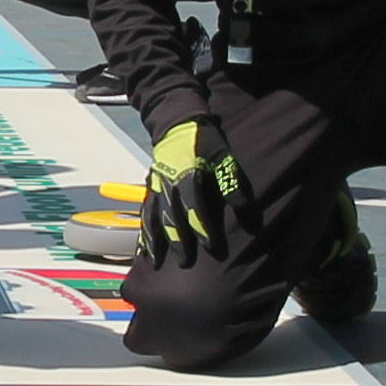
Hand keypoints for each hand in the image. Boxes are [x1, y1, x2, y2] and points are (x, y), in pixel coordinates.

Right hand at [140, 119, 238, 265]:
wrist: (177, 123)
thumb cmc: (203, 140)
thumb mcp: (223, 156)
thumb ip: (231, 182)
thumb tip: (242, 207)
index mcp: (187, 177)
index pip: (195, 207)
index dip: (203, 227)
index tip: (211, 246)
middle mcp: (168, 185)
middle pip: (172, 217)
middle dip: (178, 241)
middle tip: (185, 262)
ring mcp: (156, 187)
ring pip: (153, 217)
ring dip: (154, 240)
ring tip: (155, 261)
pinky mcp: (150, 188)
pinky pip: (145, 212)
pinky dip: (144, 230)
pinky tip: (144, 245)